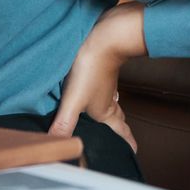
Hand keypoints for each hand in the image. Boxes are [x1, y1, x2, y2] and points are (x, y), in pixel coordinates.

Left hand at [50, 2, 146, 152]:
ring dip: (114, 116)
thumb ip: (64, 123)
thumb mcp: (74, 100)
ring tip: (113, 122)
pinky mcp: (101, 72)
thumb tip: (56, 146)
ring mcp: (106, 86)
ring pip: (114, 106)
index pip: (120, 133)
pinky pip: (106, 91)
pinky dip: (104, 97)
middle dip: (123, 133)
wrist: (104, 37)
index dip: (126, 144)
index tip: (133, 153)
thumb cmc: (92, 69)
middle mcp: (108, 101)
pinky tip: (98, 93)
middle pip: (119, 121)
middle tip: (127, 142)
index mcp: (104, 113)